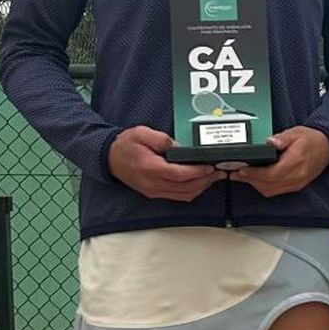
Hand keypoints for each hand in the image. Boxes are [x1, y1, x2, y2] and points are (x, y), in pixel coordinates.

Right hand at [106, 126, 220, 200]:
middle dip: (206, 181)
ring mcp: (154, 191)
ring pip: (184, 195)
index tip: (211, 167)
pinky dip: (192, 191)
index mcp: (150, 168)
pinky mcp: (155, 193)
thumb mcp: (141, 133)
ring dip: (202, 187)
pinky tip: (201, 182)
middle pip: (186, 188)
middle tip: (220, 172)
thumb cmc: (125, 145)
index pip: (179, 175)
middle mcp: (153, 184)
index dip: (198, 172)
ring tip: (214, 177)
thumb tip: (180, 146)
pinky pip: (178, 196)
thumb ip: (161, 139)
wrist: (108, 158)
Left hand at [229, 126, 328, 195]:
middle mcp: (297, 176)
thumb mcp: (296, 132)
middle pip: (268, 185)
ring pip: (271, 190)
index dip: (253, 174)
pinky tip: (257, 180)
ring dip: (256, 185)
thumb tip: (270, 142)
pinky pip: (276, 191)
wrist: (328, 147)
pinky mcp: (296, 186)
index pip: (271, 174)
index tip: (241, 170)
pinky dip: (264, 187)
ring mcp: (297, 183)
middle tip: (236, 174)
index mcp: (296, 162)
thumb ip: (282, 138)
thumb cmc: (312, 140)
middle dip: (250, 180)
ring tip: (243, 176)